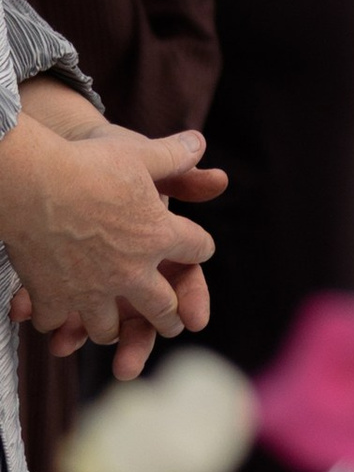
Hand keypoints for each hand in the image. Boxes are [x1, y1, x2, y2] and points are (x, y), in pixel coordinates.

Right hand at [0, 118, 220, 360]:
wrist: (35, 185)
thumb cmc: (90, 165)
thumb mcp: (140, 154)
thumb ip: (174, 154)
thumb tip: (200, 142)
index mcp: (158, 236)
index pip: (196, 249)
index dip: (200, 247)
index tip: (199, 249)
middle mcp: (130, 272)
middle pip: (161, 307)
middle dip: (169, 318)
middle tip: (170, 324)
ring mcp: (91, 291)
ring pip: (106, 328)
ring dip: (110, 328)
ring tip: (110, 328)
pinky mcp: (53, 298)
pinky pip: (55, 322)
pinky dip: (53, 321)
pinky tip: (54, 315)